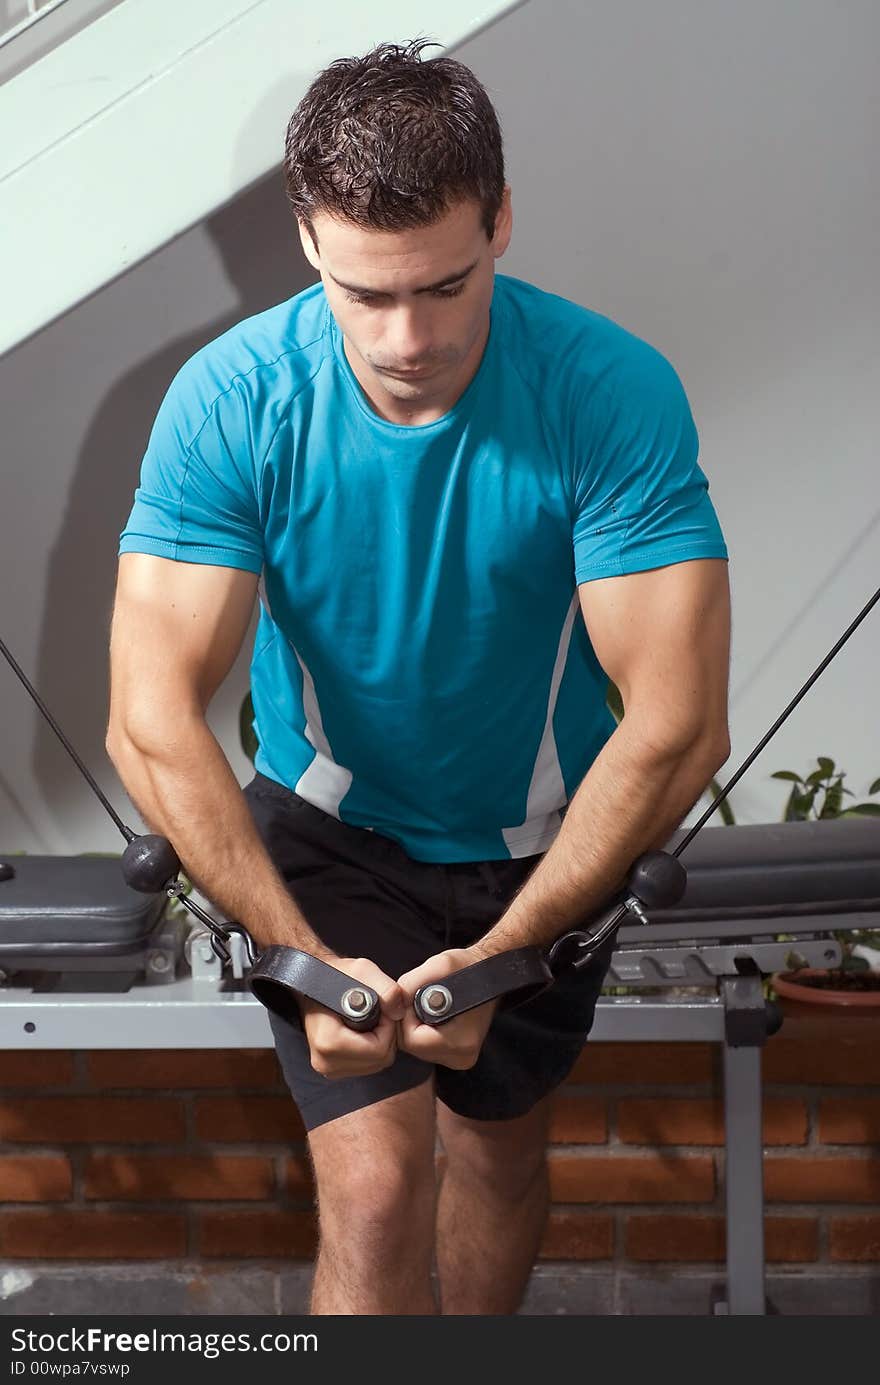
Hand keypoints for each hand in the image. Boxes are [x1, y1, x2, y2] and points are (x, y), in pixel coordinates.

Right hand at [300, 955, 406, 1079]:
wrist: (313, 983)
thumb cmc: (336, 976)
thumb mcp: (364, 971)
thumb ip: (387, 990)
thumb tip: (398, 1014)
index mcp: (329, 1042)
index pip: (378, 1050)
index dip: (387, 1028)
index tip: (381, 1010)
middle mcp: (326, 1061)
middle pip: (380, 1061)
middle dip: (386, 1036)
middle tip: (378, 1014)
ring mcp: (328, 1067)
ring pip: (376, 1065)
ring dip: (380, 1043)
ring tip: (369, 1020)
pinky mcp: (333, 1069)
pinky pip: (367, 1065)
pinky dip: (372, 1049)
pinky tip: (364, 1031)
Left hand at [396, 947, 497, 1068]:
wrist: (490, 972)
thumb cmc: (466, 968)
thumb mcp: (437, 966)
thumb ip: (409, 984)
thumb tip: (393, 1004)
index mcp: (461, 1042)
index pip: (412, 1041)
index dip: (406, 1017)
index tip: (416, 998)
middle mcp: (461, 1057)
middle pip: (413, 1047)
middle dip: (410, 1021)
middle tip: (422, 999)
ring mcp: (459, 1058)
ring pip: (417, 1048)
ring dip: (416, 1026)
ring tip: (430, 1005)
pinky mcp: (455, 1055)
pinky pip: (426, 1046)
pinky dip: (423, 1030)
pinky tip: (433, 1015)